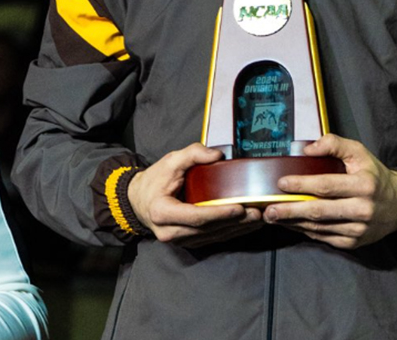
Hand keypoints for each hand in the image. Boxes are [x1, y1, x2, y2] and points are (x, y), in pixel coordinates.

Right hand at [128, 142, 262, 247]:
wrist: (138, 200)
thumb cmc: (155, 180)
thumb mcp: (170, 161)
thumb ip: (193, 154)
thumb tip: (218, 155)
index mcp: (162, 212)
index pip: (196, 217)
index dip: (219, 213)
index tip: (240, 208)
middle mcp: (170, 232)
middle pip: (208, 230)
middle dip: (235, 223)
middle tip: (258, 212)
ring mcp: (178, 240)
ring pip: (213, 237)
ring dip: (237, 229)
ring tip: (257, 218)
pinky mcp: (187, 243)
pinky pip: (212, 239)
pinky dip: (230, 232)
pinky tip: (246, 225)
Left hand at [263, 134, 396, 249]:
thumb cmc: (374, 175)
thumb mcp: (359, 152)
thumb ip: (334, 144)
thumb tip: (307, 149)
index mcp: (364, 186)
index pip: (326, 186)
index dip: (302, 185)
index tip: (281, 183)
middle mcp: (362, 210)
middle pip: (319, 211)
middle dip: (290, 211)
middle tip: (269, 209)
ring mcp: (358, 230)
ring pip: (318, 227)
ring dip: (293, 222)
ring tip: (274, 216)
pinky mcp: (353, 243)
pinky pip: (323, 237)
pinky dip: (305, 231)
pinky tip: (292, 224)